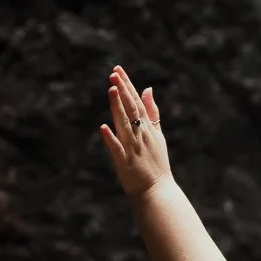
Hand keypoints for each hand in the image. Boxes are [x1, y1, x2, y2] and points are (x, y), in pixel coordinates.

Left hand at [100, 64, 170, 200]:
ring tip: (111, 89)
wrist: (157, 190)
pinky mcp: (124, 161)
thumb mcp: (158, 134)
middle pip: (131, 108)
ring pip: (124, 123)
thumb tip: (148, 89)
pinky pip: (116, 148)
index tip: (118, 70)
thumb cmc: (156, 163)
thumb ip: (152, 112)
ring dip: (118, 106)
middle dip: (123, 90)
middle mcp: (141, 134)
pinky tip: (103, 127)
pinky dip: (110, 138)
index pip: (137, 102)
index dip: (127, 85)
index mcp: (148, 127)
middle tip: (113, 73)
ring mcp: (133, 147)